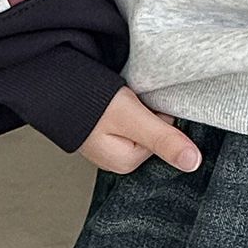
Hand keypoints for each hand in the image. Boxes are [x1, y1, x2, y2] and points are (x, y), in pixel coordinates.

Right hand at [79, 84, 202, 173]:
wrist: (53, 84)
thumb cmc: (88, 103)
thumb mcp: (133, 120)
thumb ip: (164, 140)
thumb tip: (194, 162)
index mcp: (127, 163)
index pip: (165, 134)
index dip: (161, 113)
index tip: (147, 103)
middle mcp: (118, 158)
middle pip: (154, 130)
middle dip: (149, 111)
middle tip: (133, 98)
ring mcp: (109, 144)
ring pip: (141, 122)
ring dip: (138, 106)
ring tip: (123, 96)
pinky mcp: (103, 129)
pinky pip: (126, 118)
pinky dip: (126, 105)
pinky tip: (116, 97)